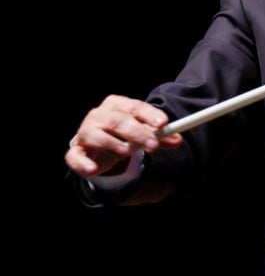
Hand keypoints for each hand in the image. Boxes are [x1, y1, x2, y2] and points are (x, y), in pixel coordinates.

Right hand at [65, 94, 182, 177]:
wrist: (98, 146)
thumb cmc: (123, 134)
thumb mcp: (143, 133)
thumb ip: (160, 136)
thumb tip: (177, 139)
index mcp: (118, 105)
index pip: (135, 107)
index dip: (149, 115)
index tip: (164, 124)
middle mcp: (99, 115)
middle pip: (118, 121)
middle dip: (137, 132)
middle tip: (153, 145)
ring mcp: (85, 132)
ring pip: (96, 135)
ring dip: (112, 144)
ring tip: (126, 152)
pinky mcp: (76, 151)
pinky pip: (75, 156)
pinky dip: (83, 163)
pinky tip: (93, 170)